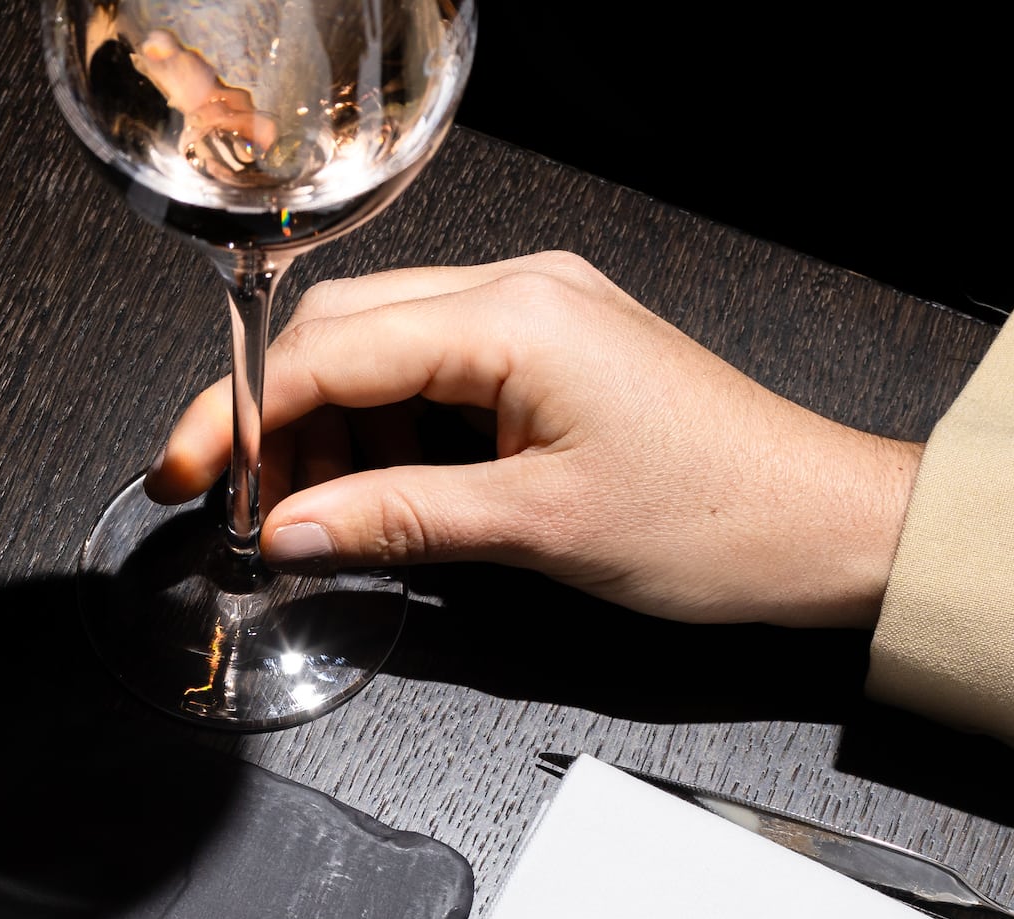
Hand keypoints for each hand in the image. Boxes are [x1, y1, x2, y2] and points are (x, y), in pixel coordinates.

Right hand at [148, 253, 921, 627]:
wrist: (826, 527)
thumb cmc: (715, 521)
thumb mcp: (534, 531)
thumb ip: (395, 521)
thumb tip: (284, 529)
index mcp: (514, 316)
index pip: (329, 350)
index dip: (238, 416)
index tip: (187, 477)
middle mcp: (520, 292)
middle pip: (341, 333)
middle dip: (273, 421)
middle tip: (238, 506)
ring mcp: (535, 316)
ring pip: (379, 352)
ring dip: (327, 433)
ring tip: (313, 517)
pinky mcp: (547, 352)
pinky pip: (429, 376)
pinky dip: (383, 434)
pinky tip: (374, 494)